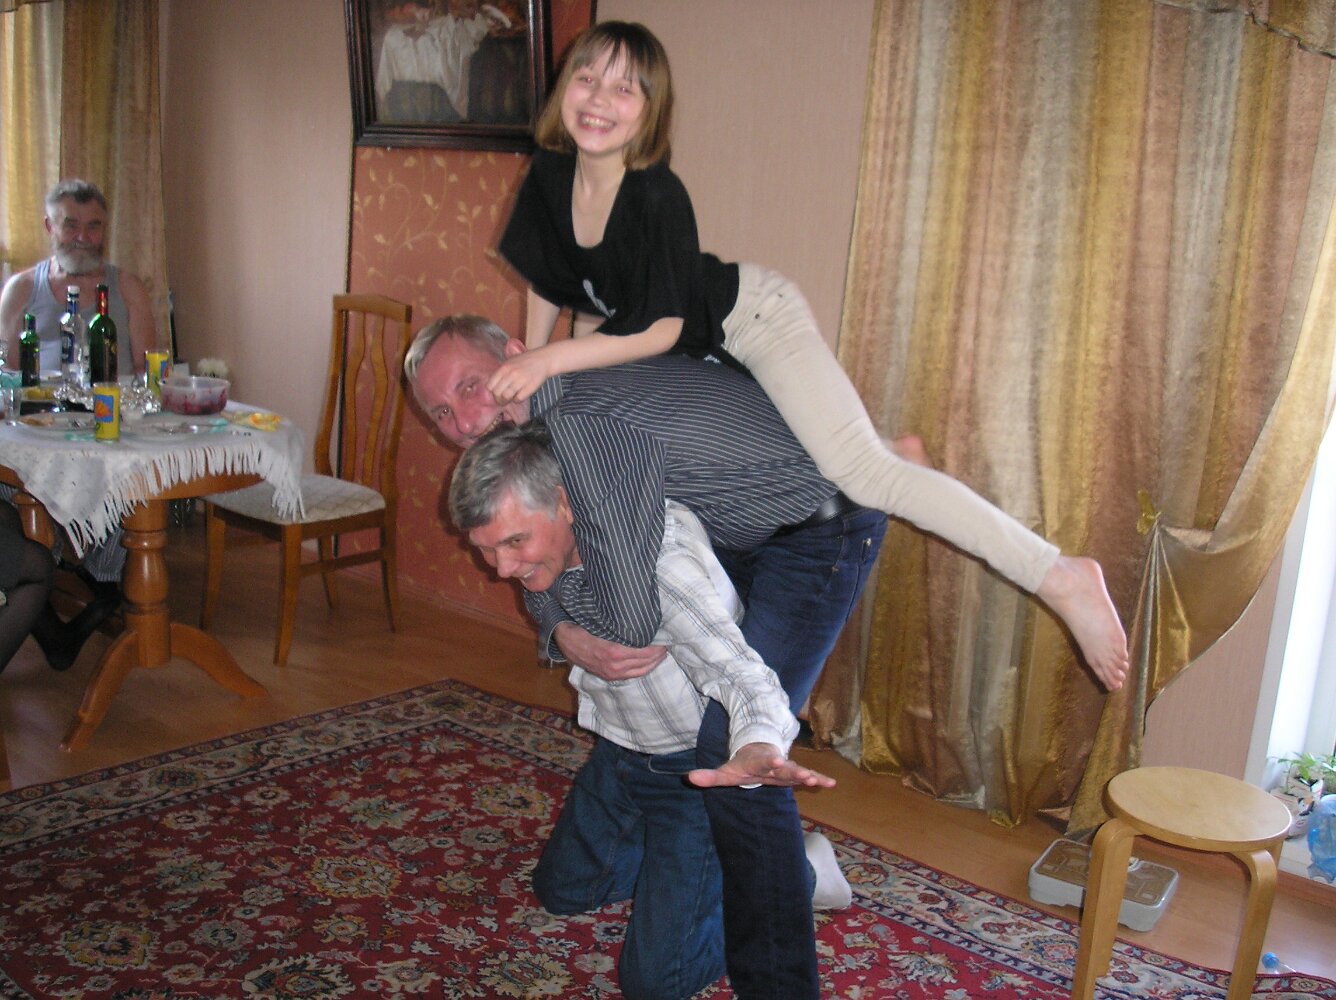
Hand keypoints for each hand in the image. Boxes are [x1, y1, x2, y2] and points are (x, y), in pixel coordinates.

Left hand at [486, 351, 550, 404]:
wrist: (543, 360)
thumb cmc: (525, 362)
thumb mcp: (509, 362)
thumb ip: (500, 373)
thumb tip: (491, 388)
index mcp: (504, 368)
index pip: (490, 386)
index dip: (492, 392)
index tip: (496, 393)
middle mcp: (511, 374)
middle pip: (497, 393)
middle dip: (498, 399)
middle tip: (502, 400)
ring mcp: (520, 381)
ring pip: (506, 397)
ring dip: (507, 401)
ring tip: (510, 399)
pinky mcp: (529, 387)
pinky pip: (518, 399)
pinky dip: (517, 400)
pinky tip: (519, 396)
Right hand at [553, 622, 666, 680]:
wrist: (564, 639)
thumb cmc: (583, 626)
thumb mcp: (601, 623)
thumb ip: (620, 624)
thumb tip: (641, 616)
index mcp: (614, 652)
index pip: (645, 652)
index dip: (658, 646)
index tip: (666, 637)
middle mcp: (615, 666)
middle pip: (646, 662)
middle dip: (659, 653)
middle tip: (668, 643)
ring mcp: (612, 673)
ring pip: (641, 671)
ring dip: (654, 663)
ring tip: (662, 653)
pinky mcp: (609, 675)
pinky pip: (632, 675)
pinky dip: (643, 668)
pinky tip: (649, 662)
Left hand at [688, 743, 836, 788]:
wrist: (758, 751)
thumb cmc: (742, 765)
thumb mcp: (725, 771)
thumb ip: (710, 776)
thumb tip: (689, 778)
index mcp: (759, 762)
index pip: (764, 762)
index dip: (771, 761)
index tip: (778, 759)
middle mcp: (775, 764)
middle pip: (785, 768)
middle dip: (793, 770)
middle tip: (803, 774)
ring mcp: (786, 768)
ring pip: (798, 771)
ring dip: (807, 776)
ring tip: (816, 780)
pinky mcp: (794, 774)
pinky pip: (809, 776)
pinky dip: (820, 778)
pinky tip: (832, 784)